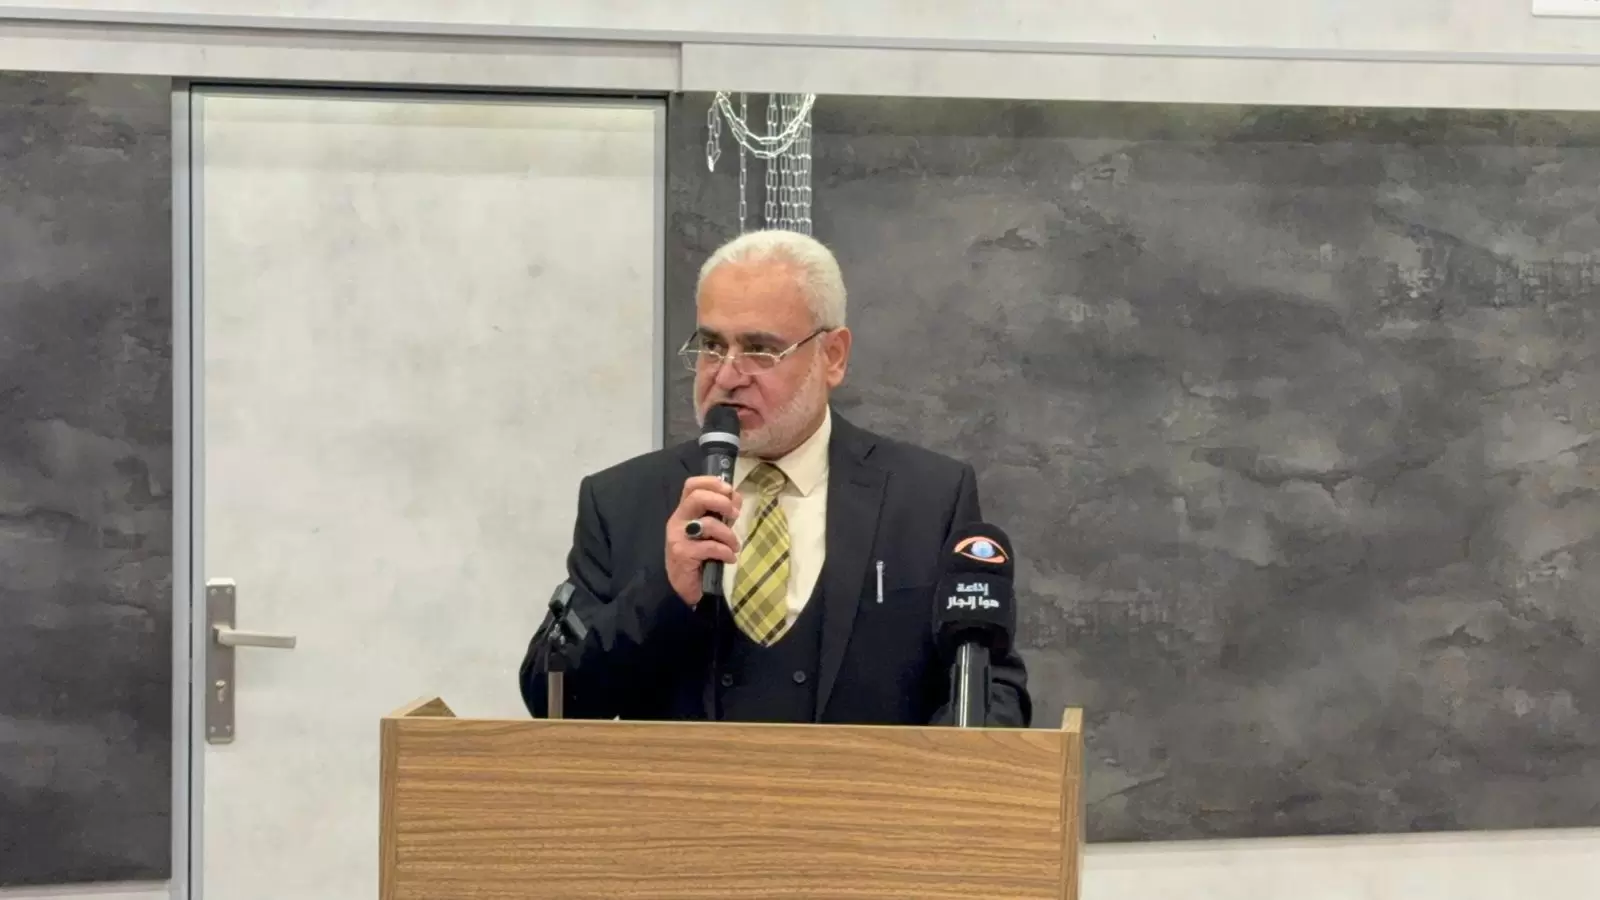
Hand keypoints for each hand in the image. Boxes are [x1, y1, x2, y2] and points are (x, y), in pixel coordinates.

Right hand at [665, 476, 741, 605]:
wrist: (688, 587)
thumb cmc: (701, 557)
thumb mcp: (714, 531)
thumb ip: (722, 513)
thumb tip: (736, 496)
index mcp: (684, 511)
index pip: (691, 485)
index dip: (711, 482)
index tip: (729, 490)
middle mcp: (677, 520)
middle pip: (697, 497)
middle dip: (721, 502)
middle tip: (735, 514)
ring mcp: (677, 537)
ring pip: (707, 524)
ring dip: (728, 535)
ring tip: (735, 546)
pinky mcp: (682, 553)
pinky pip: (710, 546)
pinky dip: (726, 552)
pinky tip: (730, 559)